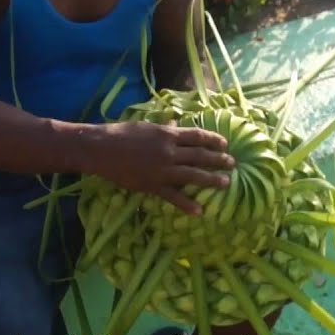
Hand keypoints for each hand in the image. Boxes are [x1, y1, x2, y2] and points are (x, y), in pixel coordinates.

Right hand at [86, 121, 234, 214]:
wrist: (102, 149)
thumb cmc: (122, 134)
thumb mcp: (146, 126)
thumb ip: (165, 128)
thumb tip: (177, 124)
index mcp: (168, 134)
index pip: (197, 136)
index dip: (213, 140)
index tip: (225, 144)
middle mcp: (169, 152)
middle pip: (200, 156)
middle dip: (218, 160)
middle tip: (232, 164)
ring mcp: (162, 170)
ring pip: (193, 175)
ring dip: (211, 180)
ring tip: (225, 183)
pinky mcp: (153, 185)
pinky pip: (174, 196)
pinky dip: (187, 204)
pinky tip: (199, 210)